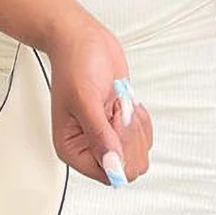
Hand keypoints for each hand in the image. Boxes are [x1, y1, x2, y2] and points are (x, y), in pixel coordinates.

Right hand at [44, 15, 153, 185]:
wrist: (83, 39)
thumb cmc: (76, 64)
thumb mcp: (86, 101)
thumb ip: (100, 136)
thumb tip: (114, 167)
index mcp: (72, 148)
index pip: (108, 175)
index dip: (122, 153)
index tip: (117, 125)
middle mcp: (90, 144)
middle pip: (126, 164)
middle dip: (130, 136)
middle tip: (118, 111)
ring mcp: (107, 132)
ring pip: (137, 149)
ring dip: (136, 124)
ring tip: (119, 103)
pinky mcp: (120, 120)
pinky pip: (142, 133)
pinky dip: (142, 118)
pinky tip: (128, 102)